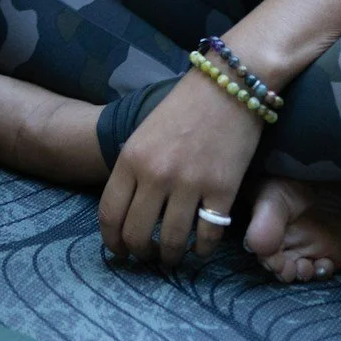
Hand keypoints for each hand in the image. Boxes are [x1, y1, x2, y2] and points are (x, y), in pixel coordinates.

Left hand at [96, 67, 260, 266]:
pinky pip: (209, 235)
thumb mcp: (145, 132)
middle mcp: (156, 174)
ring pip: (172, 242)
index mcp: (131, 158)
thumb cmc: (185, 105)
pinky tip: (201, 246)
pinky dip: (203, 248)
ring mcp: (190, 183)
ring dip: (172, 257)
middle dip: (140, 254)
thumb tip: (126, 208)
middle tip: (148, 257)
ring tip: (175, 257)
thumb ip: (133, 168)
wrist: (230, 83)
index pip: (110, 214)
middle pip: (137, 234)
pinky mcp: (223, 189)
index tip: (119, 252)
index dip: (112, 242)